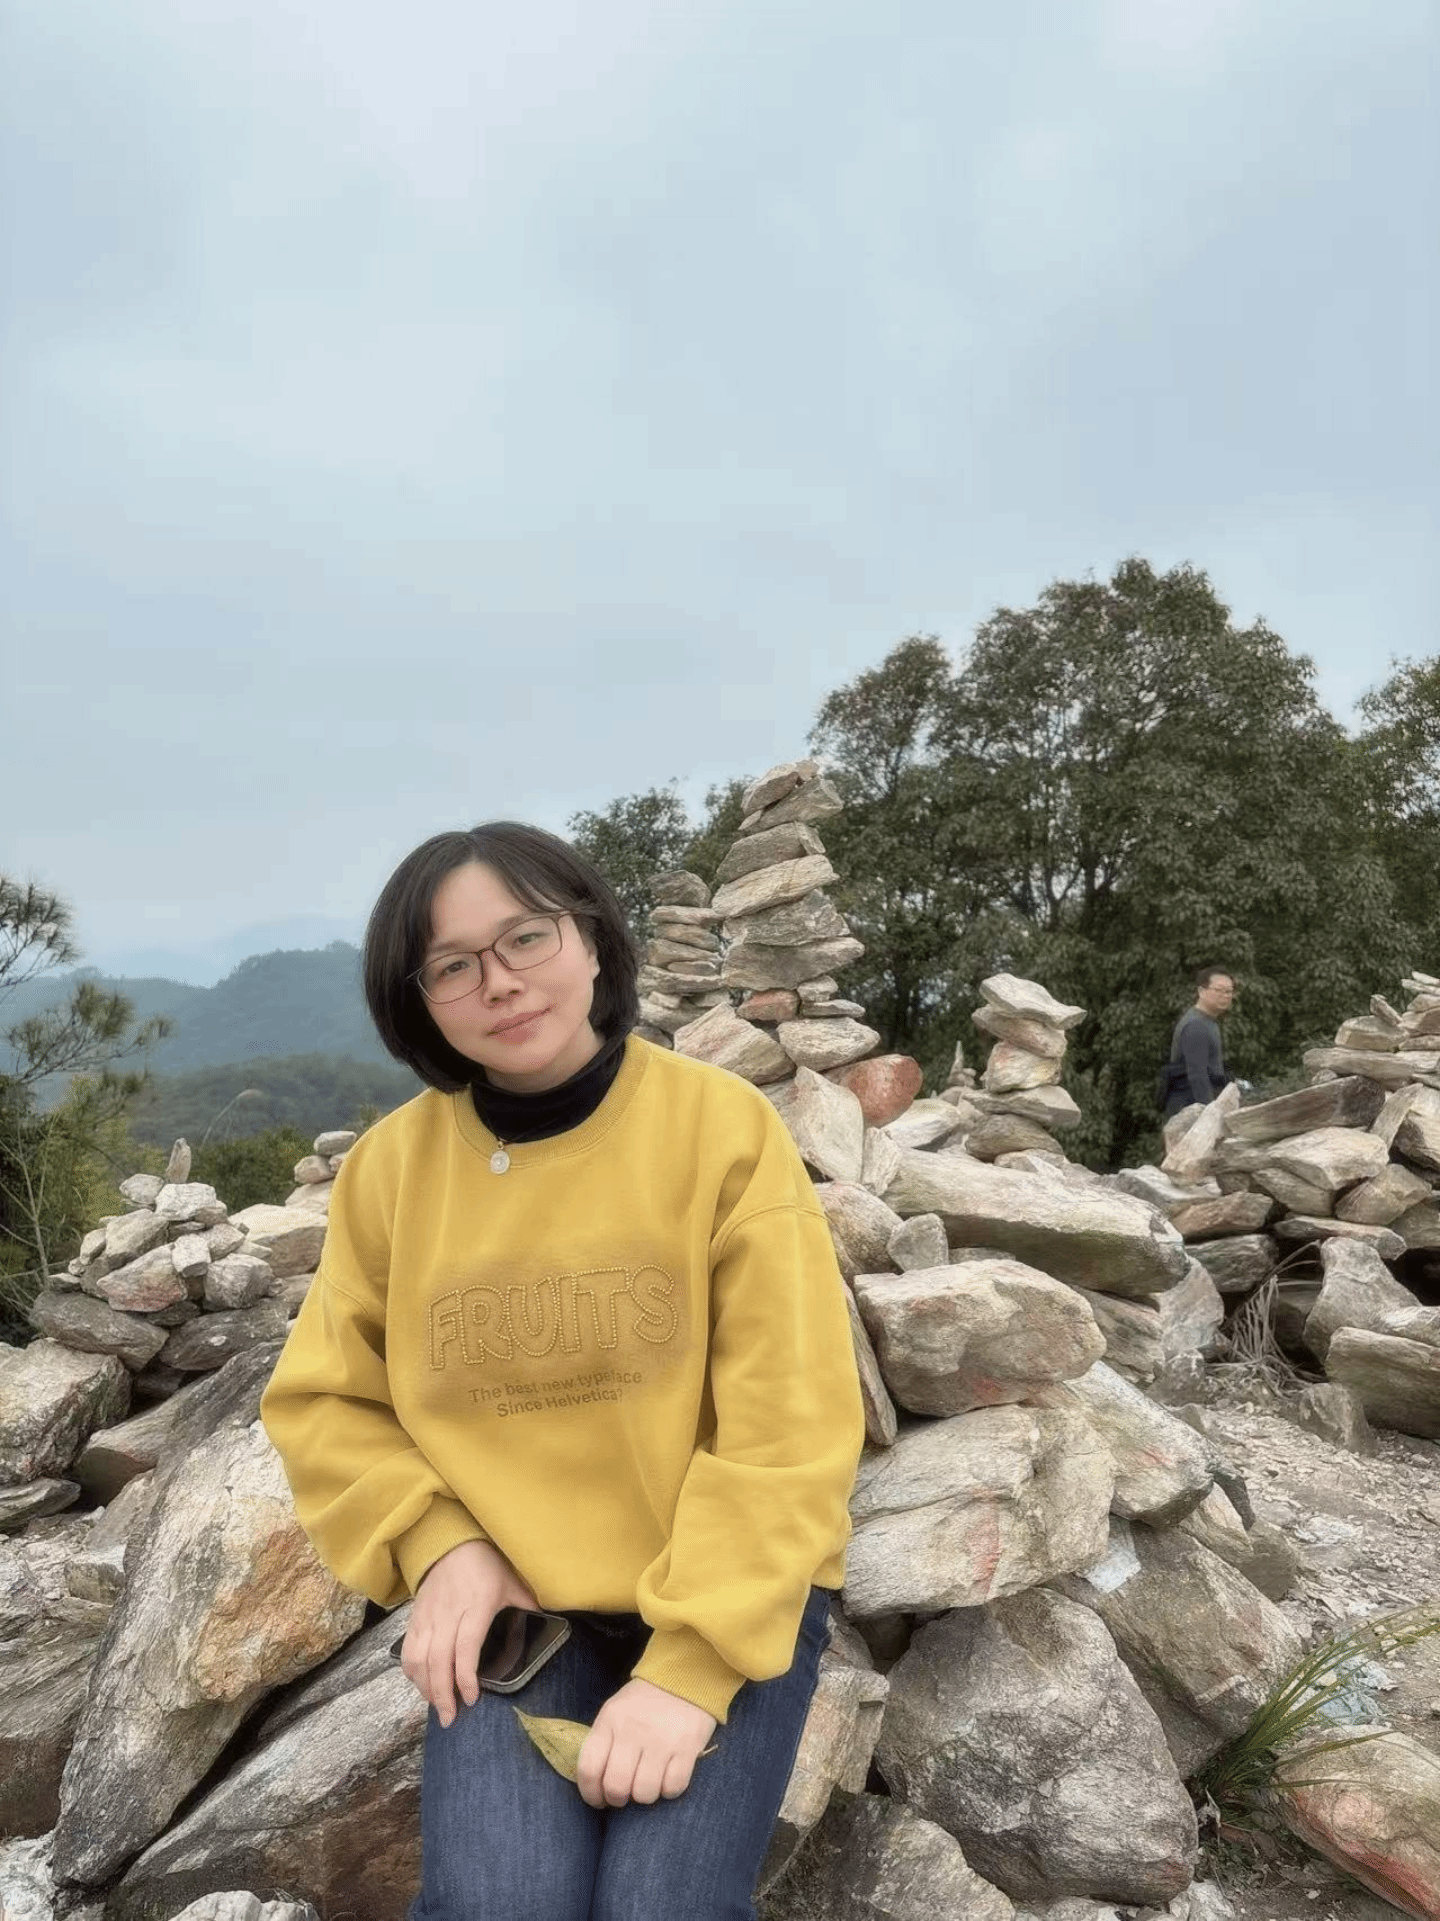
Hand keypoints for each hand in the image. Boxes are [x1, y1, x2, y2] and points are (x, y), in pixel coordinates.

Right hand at [400, 1538, 537, 1726]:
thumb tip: (551, 1627)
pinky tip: (422, 1685)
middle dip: (443, 1694)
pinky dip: (412, 1672)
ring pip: (419, 1658)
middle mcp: (449, 1613)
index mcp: (477, 1605)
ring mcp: (429, 1616)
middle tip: (450, 1718)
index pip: (467, 1646)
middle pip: (439, 1660)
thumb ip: (527, 1607)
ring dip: (426, 1687)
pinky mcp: (415, 1617)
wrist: (451, 1542)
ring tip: (437, 1706)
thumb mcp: (513, 1582)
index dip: (466, 1676)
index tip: (472, 1699)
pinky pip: (407, 1649)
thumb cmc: (487, 1564)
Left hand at [576, 1678, 716, 1808]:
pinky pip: (673, 1788)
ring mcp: (660, 1740)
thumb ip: (604, 1742)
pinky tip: (668, 1777)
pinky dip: (669, 1790)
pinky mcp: (687, 1748)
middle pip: (616, 1787)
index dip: (591, 1794)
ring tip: (648, 1782)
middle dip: (618, 1800)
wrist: (686, 1677)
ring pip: (644, 1793)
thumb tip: (596, 1784)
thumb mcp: (615, 1711)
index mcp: (610, 1721)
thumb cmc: (644, 1702)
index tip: (599, 1800)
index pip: (589, 1768)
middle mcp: (632, 1731)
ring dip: (645, 1796)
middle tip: (625, 1795)